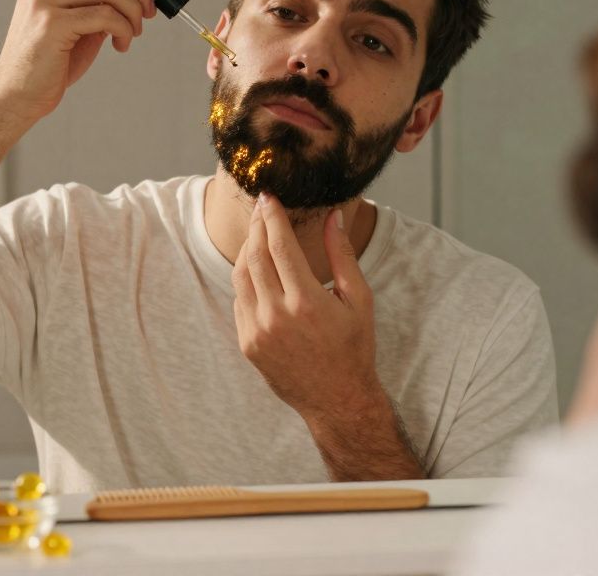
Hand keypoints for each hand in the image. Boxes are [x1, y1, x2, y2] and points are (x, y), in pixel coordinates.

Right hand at [0, 0, 167, 123]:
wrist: (17, 96)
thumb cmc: (50, 64)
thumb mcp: (80, 25)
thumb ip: (102, 4)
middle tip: (150, 13)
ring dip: (133, 12)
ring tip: (132, 34)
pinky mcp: (51, 23)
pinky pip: (105, 16)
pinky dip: (123, 29)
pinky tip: (120, 46)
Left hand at [231, 193, 380, 419]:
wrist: (337, 399)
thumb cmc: (354, 348)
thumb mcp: (358, 300)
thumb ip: (342, 255)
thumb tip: (334, 216)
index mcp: (306, 302)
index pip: (280, 246)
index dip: (272, 217)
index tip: (268, 197)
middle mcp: (276, 316)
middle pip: (255, 256)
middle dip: (256, 226)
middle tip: (260, 207)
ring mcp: (257, 331)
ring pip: (241, 276)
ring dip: (247, 249)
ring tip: (258, 232)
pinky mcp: (247, 344)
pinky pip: (240, 301)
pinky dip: (246, 279)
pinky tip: (258, 268)